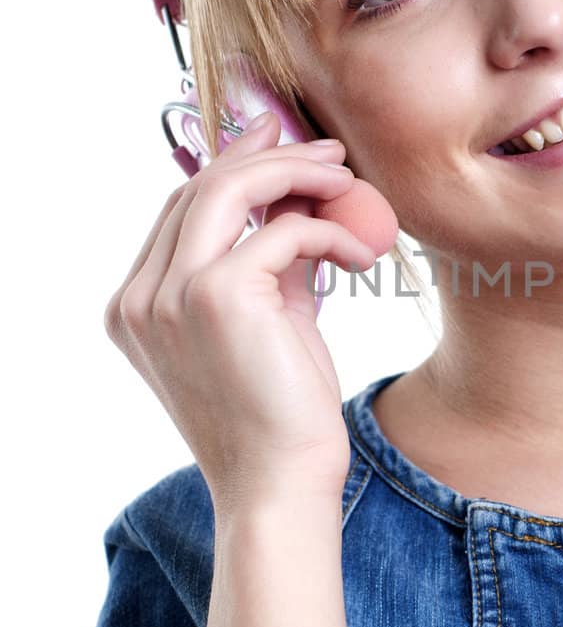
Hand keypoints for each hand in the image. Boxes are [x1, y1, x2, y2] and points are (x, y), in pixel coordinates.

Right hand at [104, 111, 398, 514]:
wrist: (281, 485)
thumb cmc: (279, 414)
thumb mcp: (269, 322)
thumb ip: (272, 260)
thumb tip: (300, 195)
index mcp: (137, 306)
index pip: (181, 210)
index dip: (232, 166)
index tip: (280, 140)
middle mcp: (140, 298)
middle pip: (199, 188)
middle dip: (267, 155)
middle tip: (327, 149)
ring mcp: (169, 295)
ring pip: (228, 190)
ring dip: (296, 173)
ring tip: (349, 180)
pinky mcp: (217, 296)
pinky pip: (283, 231)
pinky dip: (329, 232)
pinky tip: (361, 255)